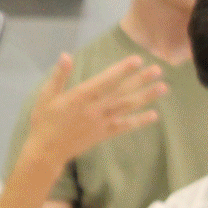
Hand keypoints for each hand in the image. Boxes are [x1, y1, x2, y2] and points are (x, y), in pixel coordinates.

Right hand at [22, 53, 167, 169]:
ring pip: (127, 107)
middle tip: (159, 69)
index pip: (106, 80)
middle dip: (141, 80)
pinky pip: (125, 127)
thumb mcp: (46, 96)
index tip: (138, 60)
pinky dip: (140, 121)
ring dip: (146, 97)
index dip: (122, 69)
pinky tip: (154, 115)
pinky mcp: (104, 134)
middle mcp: (95, 108)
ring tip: (163, 87)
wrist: (46, 151)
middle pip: (122, 91)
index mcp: (81, 96)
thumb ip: (58, 76)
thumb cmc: (44, 121)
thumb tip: (66, 55)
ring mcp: (101, 122)